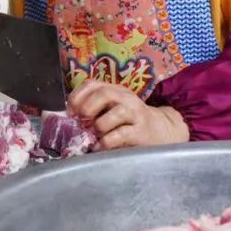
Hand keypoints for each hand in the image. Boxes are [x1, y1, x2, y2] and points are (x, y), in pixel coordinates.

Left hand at [67, 80, 188, 148]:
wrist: (161, 133)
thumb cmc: (129, 123)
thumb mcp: (113, 110)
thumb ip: (95, 110)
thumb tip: (69, 119)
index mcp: (116, 90)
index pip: (93, 84)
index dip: (77, 96)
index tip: (70, 111)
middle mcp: (126, 99)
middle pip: (104, 94)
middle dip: (88, 107)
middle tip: (81, 122)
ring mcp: (136, 114)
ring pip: (115, 113)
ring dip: (99, 126)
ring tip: (95, 135)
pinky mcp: (141, 132)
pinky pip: (120, 135)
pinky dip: (106, 142)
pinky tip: (100, 146)